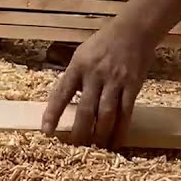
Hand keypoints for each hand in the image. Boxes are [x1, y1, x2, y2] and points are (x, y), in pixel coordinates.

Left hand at [40, 20, 156, 148]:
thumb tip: (59, 102)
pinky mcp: (133, 86)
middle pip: (86, 110)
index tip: (46, 132)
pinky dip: (120, 130)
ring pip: (106, 115)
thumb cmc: (103, 43)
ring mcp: (115, 81)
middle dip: (80, 132)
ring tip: (96, 150)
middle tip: (75, 150)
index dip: (53, 114)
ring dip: (100, 135)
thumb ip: (72, 77)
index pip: (61, 93)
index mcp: (78, 66)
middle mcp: (95, 75)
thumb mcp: (81, 54)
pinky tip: (116, 142)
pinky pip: (126, 113)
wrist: (134, 30)